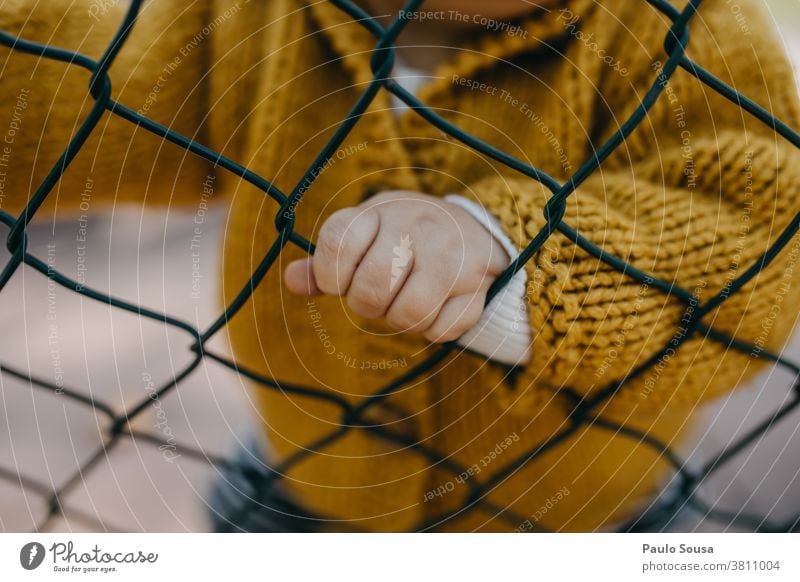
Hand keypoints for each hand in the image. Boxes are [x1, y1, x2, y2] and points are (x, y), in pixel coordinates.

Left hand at [283, 191, 509, 342]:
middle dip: (366, 305)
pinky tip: (435, 308)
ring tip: (405, 302)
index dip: (329, 275)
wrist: (474, 229)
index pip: (337, 243)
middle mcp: (416, 228)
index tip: (338, 281)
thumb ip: (328, 260)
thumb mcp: (366, 232)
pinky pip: (440, 331)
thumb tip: (290, 280)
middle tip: (378, 295)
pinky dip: (432, 330)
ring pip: (406, 315)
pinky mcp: (476, 287)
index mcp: (380, 212)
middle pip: (369, 290)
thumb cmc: (406, 235)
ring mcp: (450, 258)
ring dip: (399, 320)